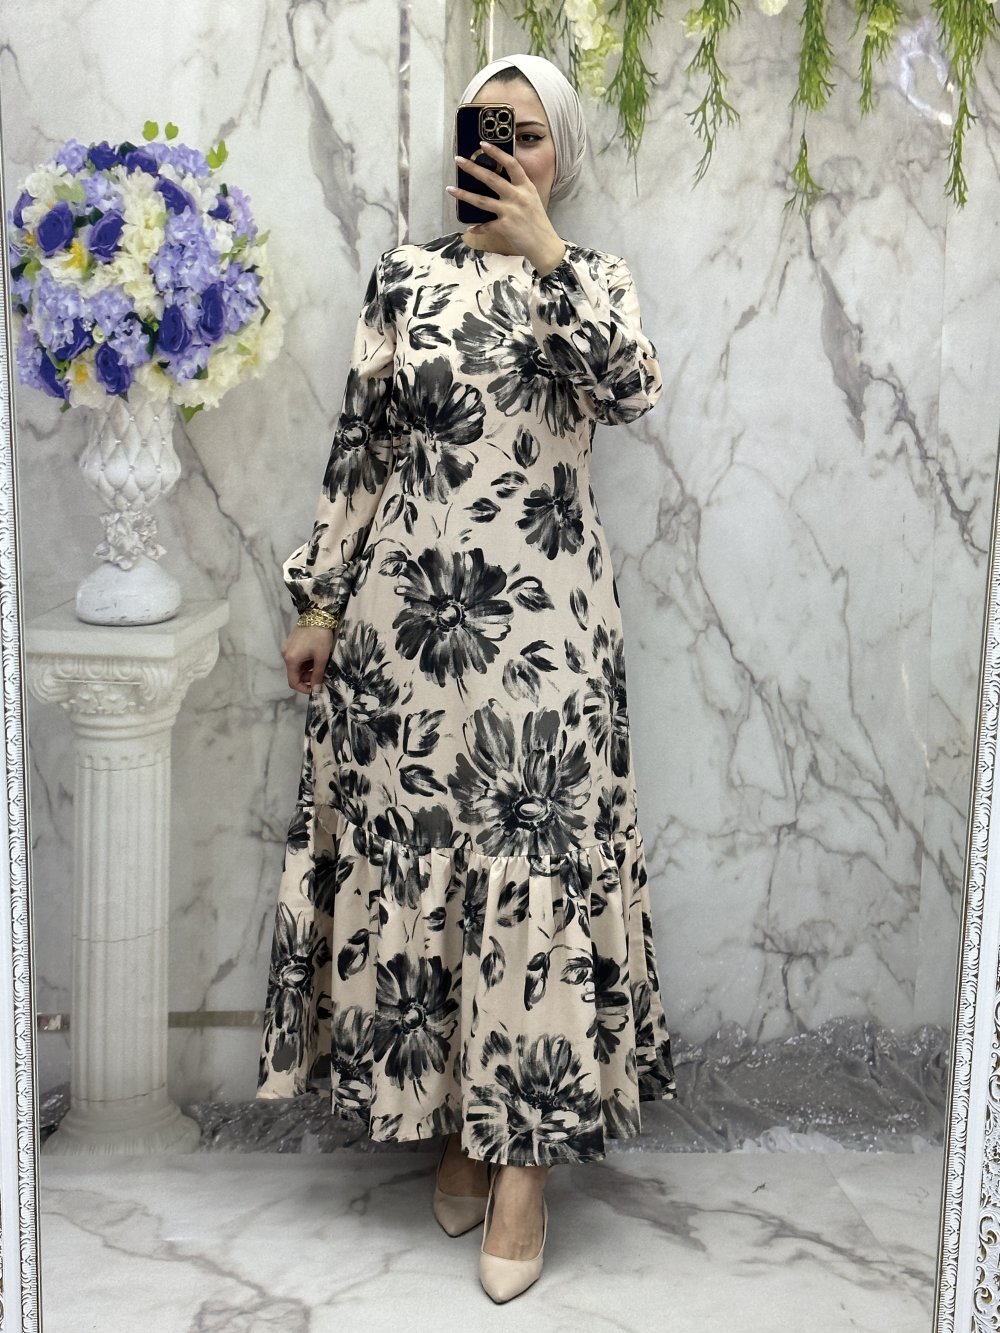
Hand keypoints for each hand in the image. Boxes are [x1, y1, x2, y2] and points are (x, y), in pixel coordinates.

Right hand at [282, 625, 334, 693]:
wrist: (317, 615)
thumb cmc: (320, 636)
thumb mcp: (321, 657)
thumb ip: (317, 675)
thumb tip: (316, 690)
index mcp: (291, 660)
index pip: (293, 682)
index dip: (304, 689)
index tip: (316, 689)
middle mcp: (285, 655)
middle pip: (294, 674)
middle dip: (307, 678)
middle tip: (321, 676)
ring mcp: (287, 648)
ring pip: (296, 667)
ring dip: (307, 670)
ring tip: (319, 666)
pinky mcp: (290, 643)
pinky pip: (296, 658)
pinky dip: (305, 662)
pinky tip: (315, 657)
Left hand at [448, 140, 566, 275]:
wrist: (544, 244)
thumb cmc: (537, 221)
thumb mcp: (532, 199)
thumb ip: (518, 188)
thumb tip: (499, 181)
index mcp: (526, 186)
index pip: (511, 164)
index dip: (497, 152)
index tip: (482, 144)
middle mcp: (517, 196)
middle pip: (491, 178)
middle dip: (473, 168)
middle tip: (459, 160)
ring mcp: (510, 211)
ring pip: (482, 201)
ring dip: (464, 195)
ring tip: (450, 189)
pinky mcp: (505, 227)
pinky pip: (486, 226)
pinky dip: (477, 227)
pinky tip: (469, 227)